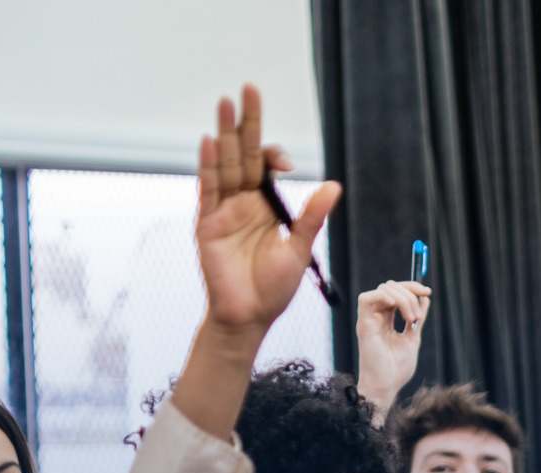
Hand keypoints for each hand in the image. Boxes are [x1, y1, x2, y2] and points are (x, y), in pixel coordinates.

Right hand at [195, 85, 340, 339]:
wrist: (249, 316)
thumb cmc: (274, 287)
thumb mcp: (300, 247)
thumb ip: (313, 216)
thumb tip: (334, 185)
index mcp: (266, 205)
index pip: (266, 166)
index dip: (273, 154)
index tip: (286, 164)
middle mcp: (243, 202)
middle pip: (243, 154)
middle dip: (246, 123)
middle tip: (248, 89)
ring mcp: (223, 210)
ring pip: (224, 164)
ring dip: (225, 134)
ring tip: (225, 103)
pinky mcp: (207, 223)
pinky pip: (208, 190)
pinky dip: (209, 166)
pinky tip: (210, 142)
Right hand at [356, 281, 431, 419]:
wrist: (386, 386)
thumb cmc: (397, 369)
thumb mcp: (413, 338)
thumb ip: (418, 319)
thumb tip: (425, 299)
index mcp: (387, 320)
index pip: (397, 293)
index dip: (412, 288)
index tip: (427, 292)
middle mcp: (377, 317)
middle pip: (390, 287)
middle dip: (409, 293)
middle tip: (418, 316)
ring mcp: (369, 319)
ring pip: (383, 290)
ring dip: (403, 299)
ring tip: (412, 319)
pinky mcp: (363, 324)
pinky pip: (366, 298)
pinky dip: (383, 296)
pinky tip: (396, 308)